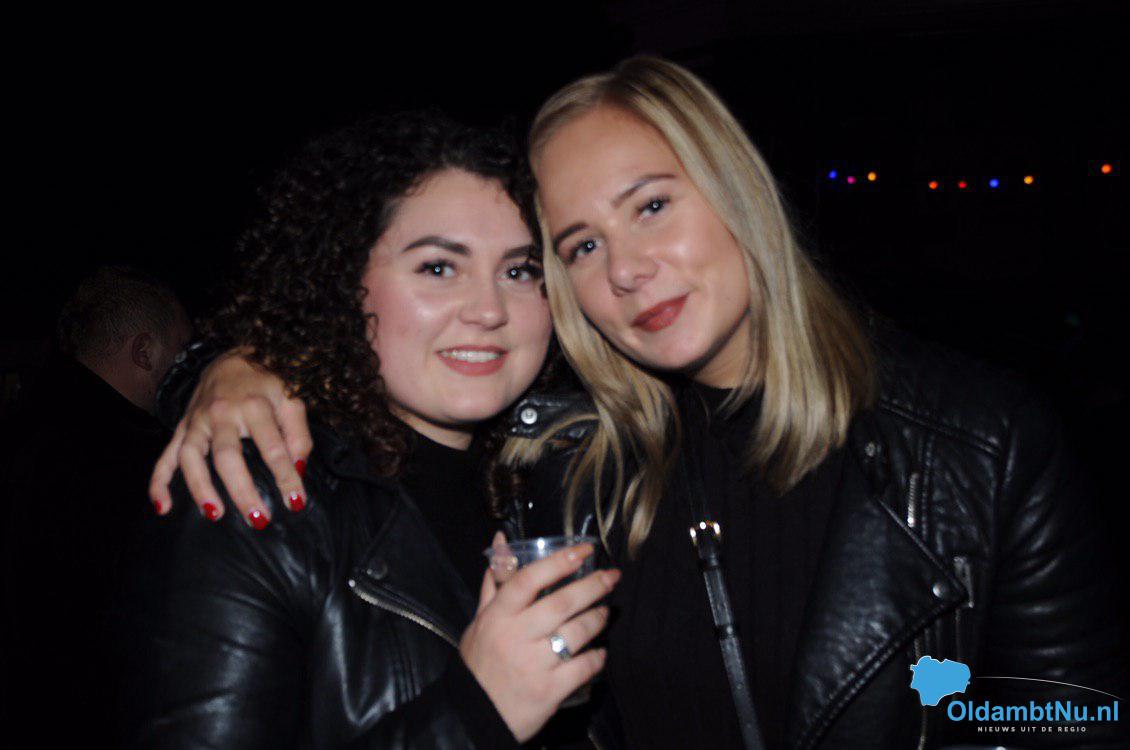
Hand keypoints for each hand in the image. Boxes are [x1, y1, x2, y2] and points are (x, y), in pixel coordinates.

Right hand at [148, 348, 312, 526]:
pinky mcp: (182, 426)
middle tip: (258, 520)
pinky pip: (165, 456)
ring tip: (214, 514)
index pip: (273, 448)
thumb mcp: (293, 399)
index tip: (297, 502)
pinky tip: (163, 507)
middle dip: (242, 491)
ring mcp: (197, 421)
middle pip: (227, 457)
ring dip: (199, 488)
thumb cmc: (269, 382)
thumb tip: (298, 468)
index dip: (287, 478)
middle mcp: (222, 413)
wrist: (235, 355)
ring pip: (191, 457)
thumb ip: (299, 434)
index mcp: (255, 406)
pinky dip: (158, 482)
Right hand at [460, 535, 618, 742]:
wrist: (475, 715)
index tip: (584, 550)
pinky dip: (596, 657)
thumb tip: (502, 541)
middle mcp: (516, 637)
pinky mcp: (549, 690)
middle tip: (612, 576)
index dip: (558, 562)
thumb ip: (496, 582)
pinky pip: (582, 667)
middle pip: (561, 603)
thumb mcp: (479, 621)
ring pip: (576, 633)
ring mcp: (534, 664)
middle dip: (593, 586)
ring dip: (597, 619)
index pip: (528, 580)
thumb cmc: (479, 662)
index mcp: (497, 616)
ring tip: (605, 612)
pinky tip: (599, 651)